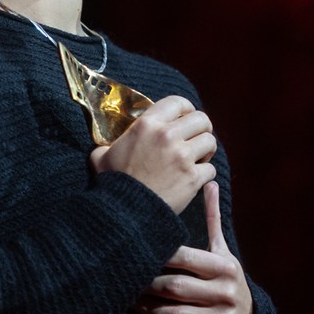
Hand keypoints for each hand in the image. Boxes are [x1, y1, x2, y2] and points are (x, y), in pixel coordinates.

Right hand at [88, 95, 216, 213]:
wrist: (125, 212)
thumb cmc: (114, 182)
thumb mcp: (103, 156)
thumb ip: (107, 145)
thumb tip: (105, 147)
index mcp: (147, 124)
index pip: (178, 102)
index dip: (186, 108)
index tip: (185, 117)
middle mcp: (167, 135)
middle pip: (201, 119)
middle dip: (202, 128)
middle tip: (196, 139)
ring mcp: (182, 156)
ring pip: (210, 142)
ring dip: (206, 150)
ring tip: (198, 159)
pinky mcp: (192, 177)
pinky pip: (210, 169)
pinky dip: (205, 174)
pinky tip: (195, 178)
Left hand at [128, 181, 253, 313]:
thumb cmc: (226, 277)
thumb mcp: (223, 250)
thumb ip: (212, 219)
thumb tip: (211, 183)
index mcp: (225, 269)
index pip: (189, 258)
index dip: (163, 254)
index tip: (141, 248)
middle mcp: (224, 295)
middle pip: (177, 288)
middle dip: (148, 283)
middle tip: (125, 274)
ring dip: (146, 308)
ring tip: (127, 297)